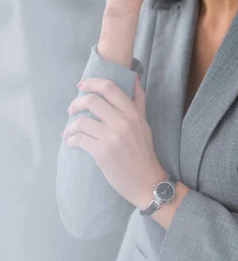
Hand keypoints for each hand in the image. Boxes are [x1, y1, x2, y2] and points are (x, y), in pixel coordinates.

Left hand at [62, 75, 165, 208]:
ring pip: (82, 121)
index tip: (82, 85)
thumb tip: (133, 78)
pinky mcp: (102, 153)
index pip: (109, 88)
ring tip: (68, 131)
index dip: (92, 83)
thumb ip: (138, 101)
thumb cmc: (143, 151)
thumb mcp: (144, 123)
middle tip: (71, 109)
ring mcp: (112, 137)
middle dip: (76, 103)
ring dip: (70, 126)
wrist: (146, 181)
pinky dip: (71, 140)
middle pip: (92, 101)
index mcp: (132, 113)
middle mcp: (123, 122)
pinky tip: (72, 142)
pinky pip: (79, 140)